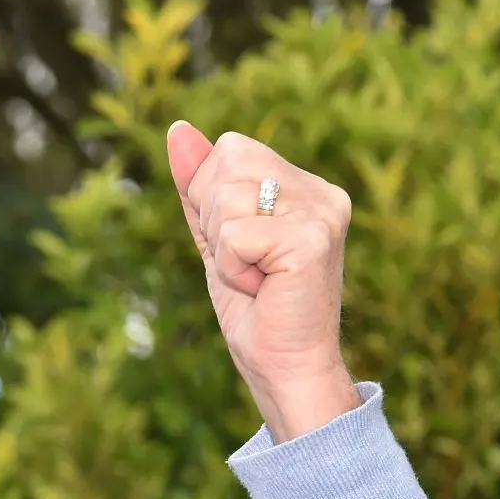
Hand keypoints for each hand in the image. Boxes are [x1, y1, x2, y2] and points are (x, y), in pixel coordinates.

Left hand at [166, 121, 361, 441]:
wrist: (284, 368)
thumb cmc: (254, 312)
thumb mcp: (216, 239)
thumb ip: (199, 186)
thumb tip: (177, 130)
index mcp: (305, 187)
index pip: (231, 149)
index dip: (210, 198)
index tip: (237, 247)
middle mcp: (321, 193)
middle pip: (229, 160)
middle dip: (214, 218)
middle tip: (245, 265)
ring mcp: (322, 212)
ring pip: (228, 196)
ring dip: (224, 247)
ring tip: (255, 277)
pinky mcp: (312, 238)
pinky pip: (235, 234)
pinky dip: (232, 267)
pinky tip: (261, 287)